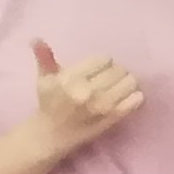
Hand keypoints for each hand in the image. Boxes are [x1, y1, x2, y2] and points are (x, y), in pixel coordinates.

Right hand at [20, 38, 142, 158]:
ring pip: (130, 82)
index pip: (103, 59)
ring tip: (119, 86)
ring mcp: (103, 105)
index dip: (103, 62)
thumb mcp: (45, 80)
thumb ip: (45, 58)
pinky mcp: (114, 117)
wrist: (52, 135)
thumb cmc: (49, 104)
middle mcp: (88, 90)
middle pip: (118, 69)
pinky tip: (126, 97)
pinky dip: (134, 96)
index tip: (99, 68)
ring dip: (127, 82)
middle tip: (110, 78)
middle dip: (116, 71)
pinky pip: (136, 99)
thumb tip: (37, 39)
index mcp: (71, 78)